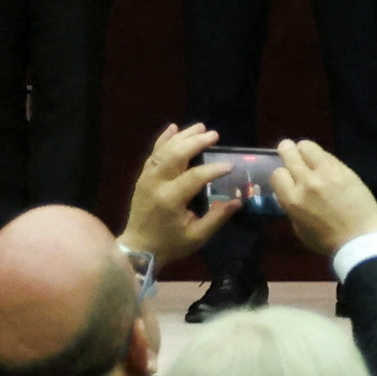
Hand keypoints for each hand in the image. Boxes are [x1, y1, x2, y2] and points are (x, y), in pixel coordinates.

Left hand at [121, 122, 227, 266]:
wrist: (138, 248)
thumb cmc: (170, 244)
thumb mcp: (197, 236)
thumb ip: (217, 218)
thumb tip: (238, 201)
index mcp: (171, 200)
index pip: (195, 176)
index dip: (213, 169)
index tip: (230, 166)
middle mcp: (156, 184)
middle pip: (176, 155)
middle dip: (196, 142)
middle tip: (214, 135)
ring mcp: (147, 179)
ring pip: (164, 151)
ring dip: (182, 137)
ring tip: (200, 127)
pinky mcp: (142, 177)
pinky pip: (153, 154)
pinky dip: (163, 139)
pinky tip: (174, 128)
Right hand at [269, 137, 376, 258]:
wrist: (360, 238)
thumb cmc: (327, 241)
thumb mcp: (299, 230)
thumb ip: (291, 209)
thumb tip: (289, 195)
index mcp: (293, 200)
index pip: (277, 174)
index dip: (280, 174)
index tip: (285, 176)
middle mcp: (307, 182)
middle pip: (290, 154)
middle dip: (286, 150)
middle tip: (287, 149)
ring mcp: (327, 173)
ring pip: (308, 147)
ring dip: (303, 148)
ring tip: (305, 152)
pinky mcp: (344, 170)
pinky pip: (328, 155)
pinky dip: (322, 156)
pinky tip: (324, 161)